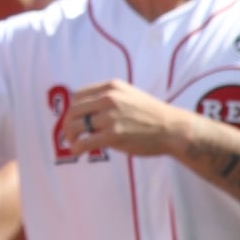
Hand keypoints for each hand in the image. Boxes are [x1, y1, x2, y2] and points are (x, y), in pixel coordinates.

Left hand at [64, 80, 186, 157]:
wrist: (172, 128)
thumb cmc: (152, 115)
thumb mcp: (129, 96)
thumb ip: (110, 99)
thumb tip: (88, 112)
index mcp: (111, 87)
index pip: (79, 95)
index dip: (73, 108)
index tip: (74, 119)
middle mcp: (108, 99)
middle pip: (74, 110)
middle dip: (68, 123)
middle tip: (69, 134)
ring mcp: (110, 117)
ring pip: (76, 126)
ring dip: (70, 136)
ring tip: (73, 144)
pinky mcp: (113, 135)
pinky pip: (85, 141)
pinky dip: (77, 148)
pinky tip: (77, 151)